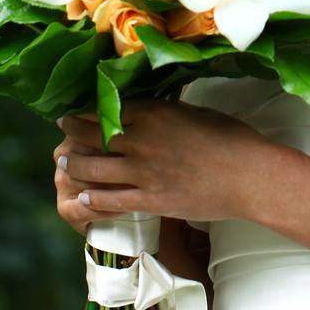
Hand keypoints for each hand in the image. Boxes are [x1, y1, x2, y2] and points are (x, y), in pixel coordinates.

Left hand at [52, 98, 278, 228]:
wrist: (248, 176)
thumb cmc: (229, 138)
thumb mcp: (193, 112)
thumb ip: (165, 111)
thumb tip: (147, 109)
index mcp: (153, 113)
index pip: (106, 109)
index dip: (85, 110)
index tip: (76, 110)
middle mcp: (141, 140)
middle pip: (91, 136)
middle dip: (71, 133)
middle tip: (62, 132)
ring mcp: (143, 172)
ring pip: (93, 169)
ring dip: (74, 164)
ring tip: (64, 162)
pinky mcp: (150, 200)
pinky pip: (111, 200)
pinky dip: (93, 198)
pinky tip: (84, 197)